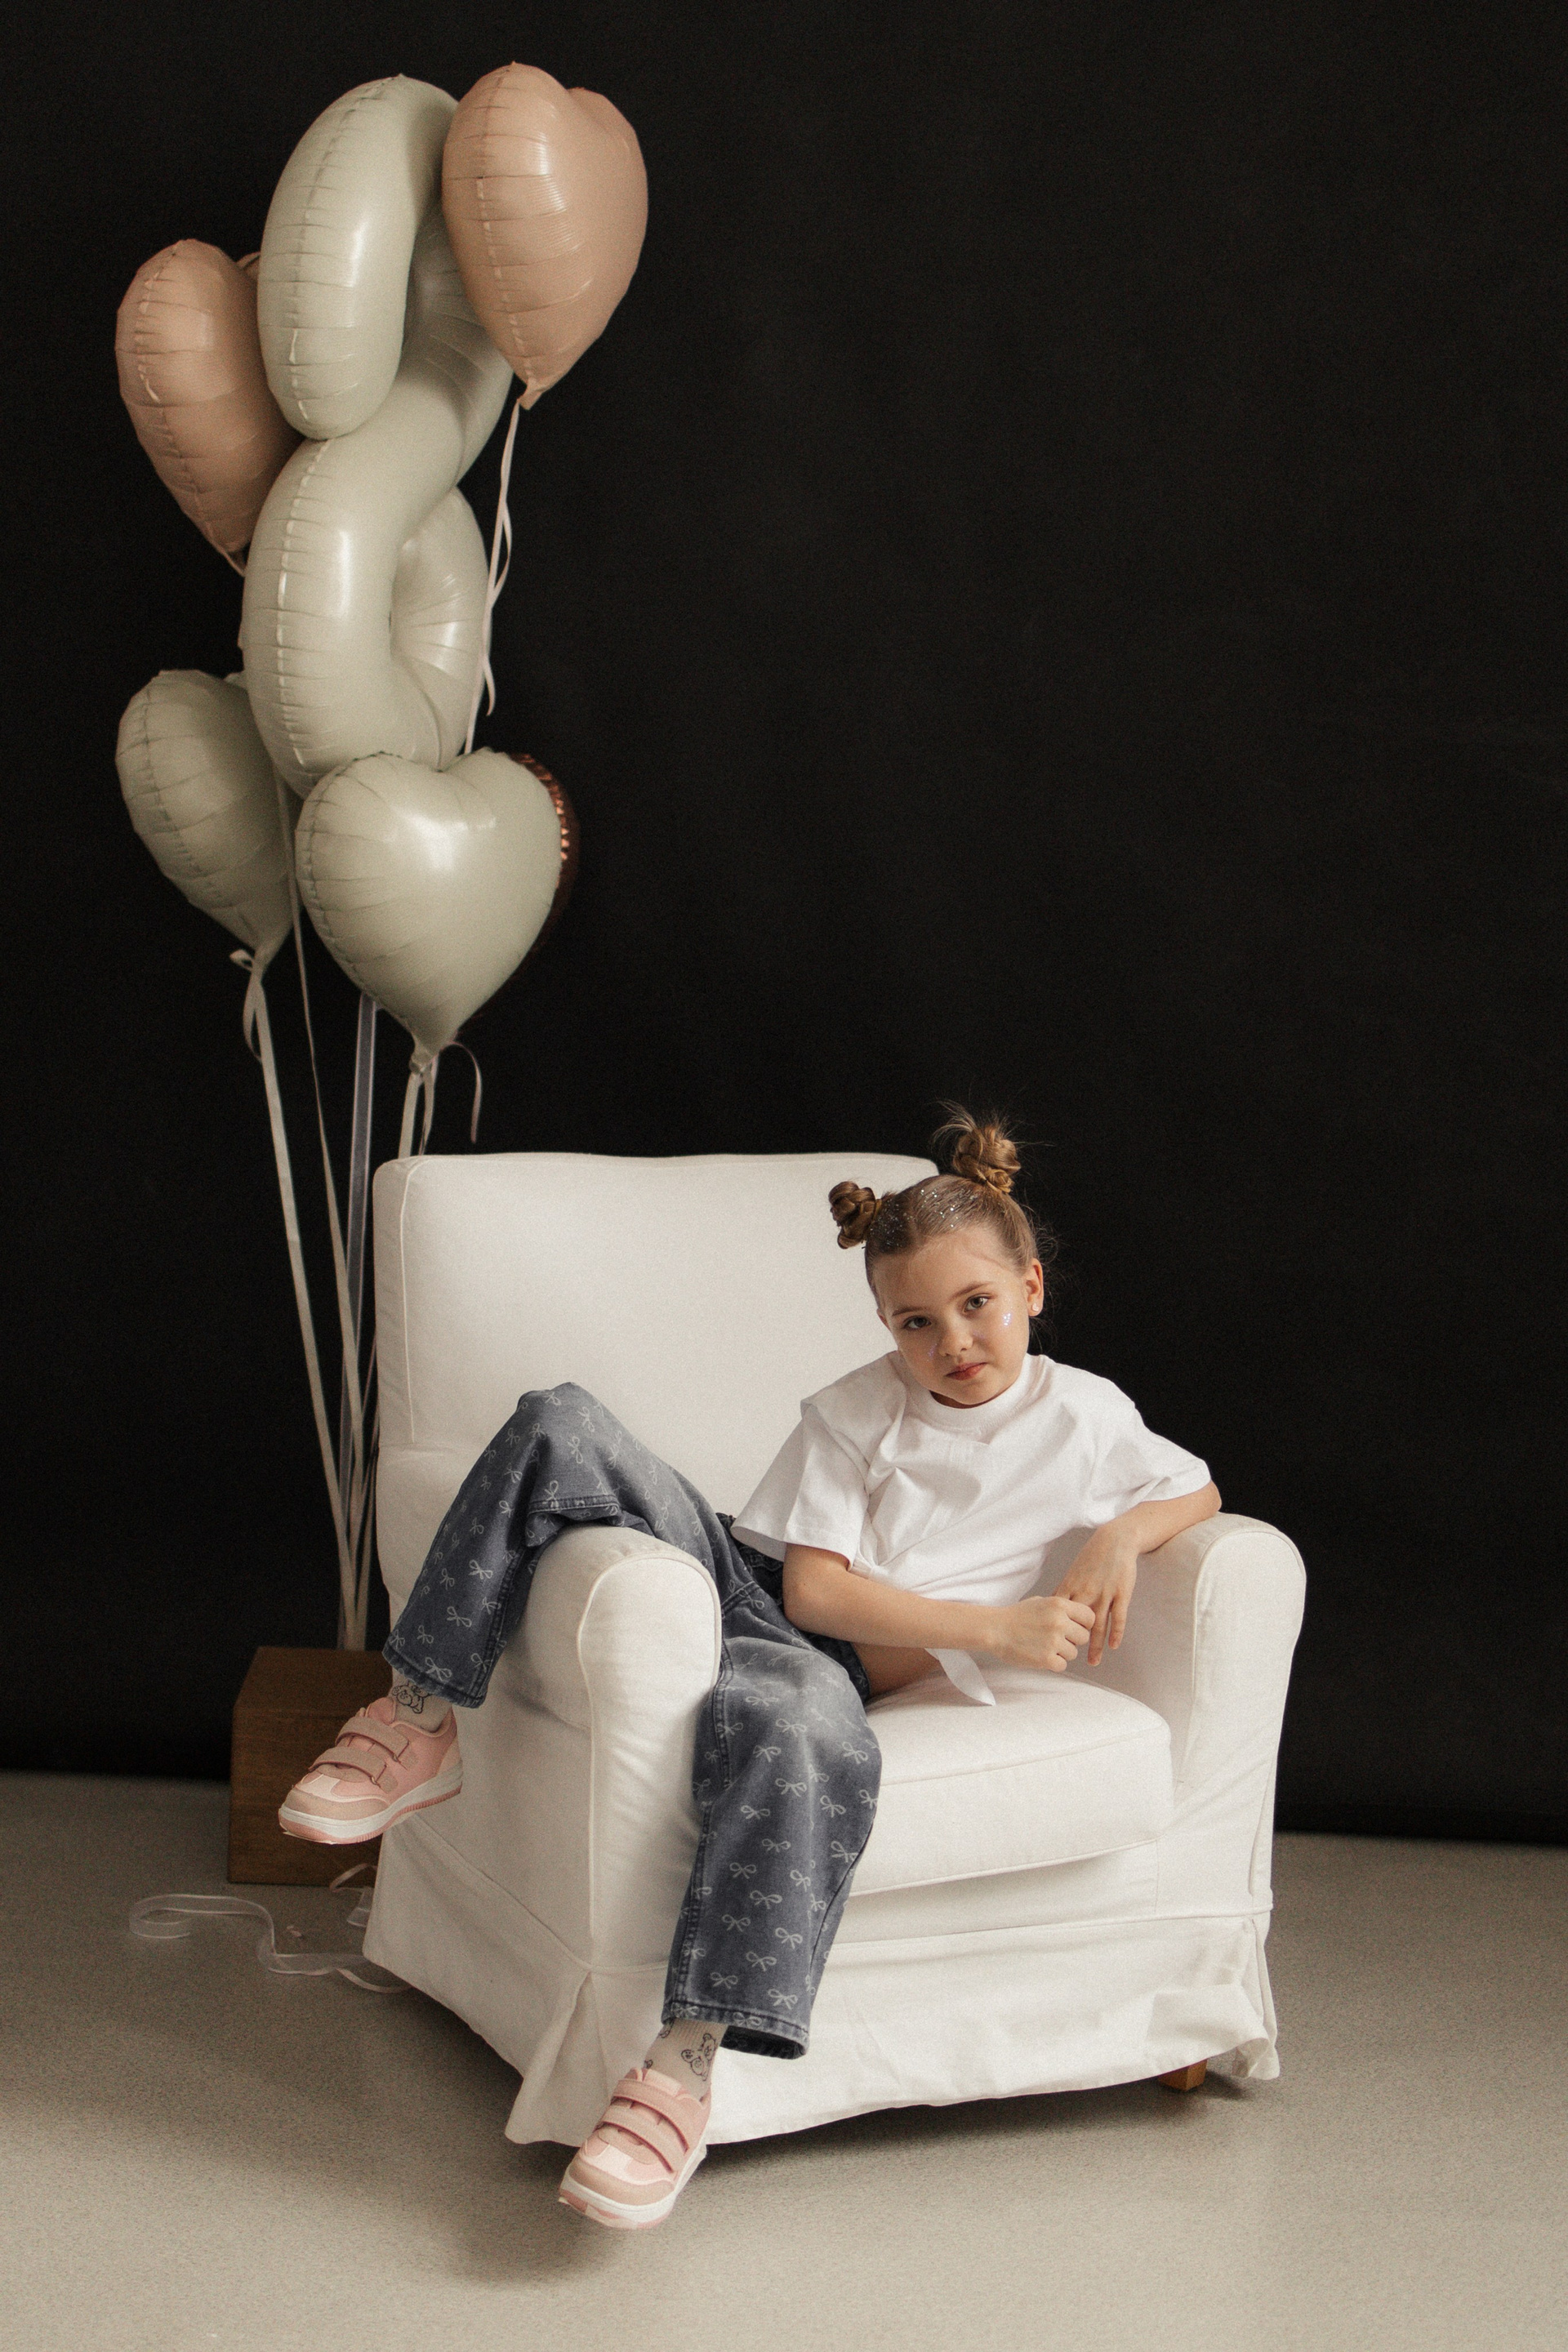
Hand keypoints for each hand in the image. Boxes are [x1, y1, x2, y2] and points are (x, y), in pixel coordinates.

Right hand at [989, 1593, 1095, 1673]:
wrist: (995, 1629)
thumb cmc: (1016, 1616)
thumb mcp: (1041, 1602)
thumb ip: (1061, 1610)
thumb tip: (1079, 1619)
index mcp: (1059, 1605)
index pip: (1089, 1617)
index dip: (1084, 1625)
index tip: (1075, 1628)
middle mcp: (1059, 1622)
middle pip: (1084, 1637)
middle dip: (1073, 1640)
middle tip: (1056, 1639)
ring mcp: (1053, 1641)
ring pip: (1074, 1653)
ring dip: (1062, 1653)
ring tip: (1045, 1646)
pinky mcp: (1046, 1658)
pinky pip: (1063, 1665)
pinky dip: (1053, 1663)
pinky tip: (1041, 1655)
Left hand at [1054, 1532, 1137, 1664]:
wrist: (1115, 1541)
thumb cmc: (1092, 1557)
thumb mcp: (1073, 1572)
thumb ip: (1063, 1590)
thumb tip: (1050, 1606)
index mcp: (1071, 1586)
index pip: (1059, 1614)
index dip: (1054, 1630)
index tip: (1049, 1644)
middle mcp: (1086, 1592)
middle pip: (1076, 1624)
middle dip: (1072, 1642)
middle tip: (1067, 1660)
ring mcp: (1105, 1593)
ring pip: (1098, 1625)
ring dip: (1095, 1646)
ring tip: (1092, 1662)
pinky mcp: (1121, 1593)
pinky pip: (1119, 1617)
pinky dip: (1116, 1632)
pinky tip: (1114, 1646)